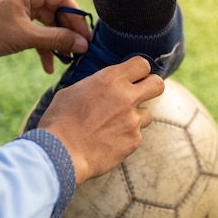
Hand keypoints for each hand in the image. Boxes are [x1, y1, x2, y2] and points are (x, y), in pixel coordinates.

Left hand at [0, 0, 91, 72]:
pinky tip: (48, 65)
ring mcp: (21, 6)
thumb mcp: (25, 36)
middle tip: (78, 52)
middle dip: (67, 34)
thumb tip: (82, 44)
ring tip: (65, 62)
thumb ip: (56, 39)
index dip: (76, 19)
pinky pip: (36, 31)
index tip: (86, 38)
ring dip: (56, 43)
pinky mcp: (15, 19)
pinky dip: (42, 46)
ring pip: (48, 24)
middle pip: (57, 12)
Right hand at [37, 56, 164, 183]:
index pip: (142, 64)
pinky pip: (136, 135)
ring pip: (148, 114)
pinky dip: (126, 137)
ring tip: (115, 125)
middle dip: (152, 88)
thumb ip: (94, 86)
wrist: (61, 153)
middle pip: (158, 85)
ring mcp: (133, 120)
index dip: (139, 70)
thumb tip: (101, 86)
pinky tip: (109, 141)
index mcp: (110, 79)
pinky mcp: (134, 141)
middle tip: (141, 94)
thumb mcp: (73, 91)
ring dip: (136, 117)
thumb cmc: (60, 121)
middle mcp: (126, 97)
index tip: (134, 76)